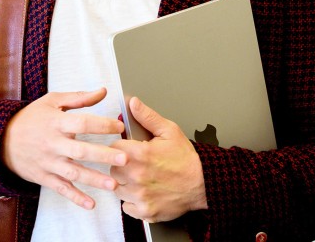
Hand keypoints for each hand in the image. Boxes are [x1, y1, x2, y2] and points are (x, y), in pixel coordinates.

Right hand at [1, 87, 127, 209]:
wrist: (1, 140)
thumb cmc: (31, 118)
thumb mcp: (52, 102)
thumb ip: (79, 98)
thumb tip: (103, 91)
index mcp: (56, 122)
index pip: (82, 123)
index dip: (101, 125)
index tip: (120, 128)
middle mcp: (53, 144)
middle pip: (81, 150)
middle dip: (103, 156)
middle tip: (125, 159)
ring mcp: (48, 163)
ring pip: (73, 173)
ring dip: (94, 180)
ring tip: (114, 184)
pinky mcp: (44, 177)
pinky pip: (61, 189)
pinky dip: (75, 198)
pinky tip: (91, 204)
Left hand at [110, 97, 207, 221]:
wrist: (202, 184)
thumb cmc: (186, 159)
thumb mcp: (169, 131)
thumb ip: (148, 117)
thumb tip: (133, 103)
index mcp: (141, 154)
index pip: (113, 148)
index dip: (121, 147)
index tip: (129, 149)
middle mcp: (137, 176)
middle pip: (112, 168)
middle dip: (121, 164)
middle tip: (135, 163)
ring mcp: (140, 196)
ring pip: (117, 188)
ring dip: (125, 183)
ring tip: (140, 177)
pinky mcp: (144, 211)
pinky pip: (126, 206)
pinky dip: (131, 201)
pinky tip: (142, 192)